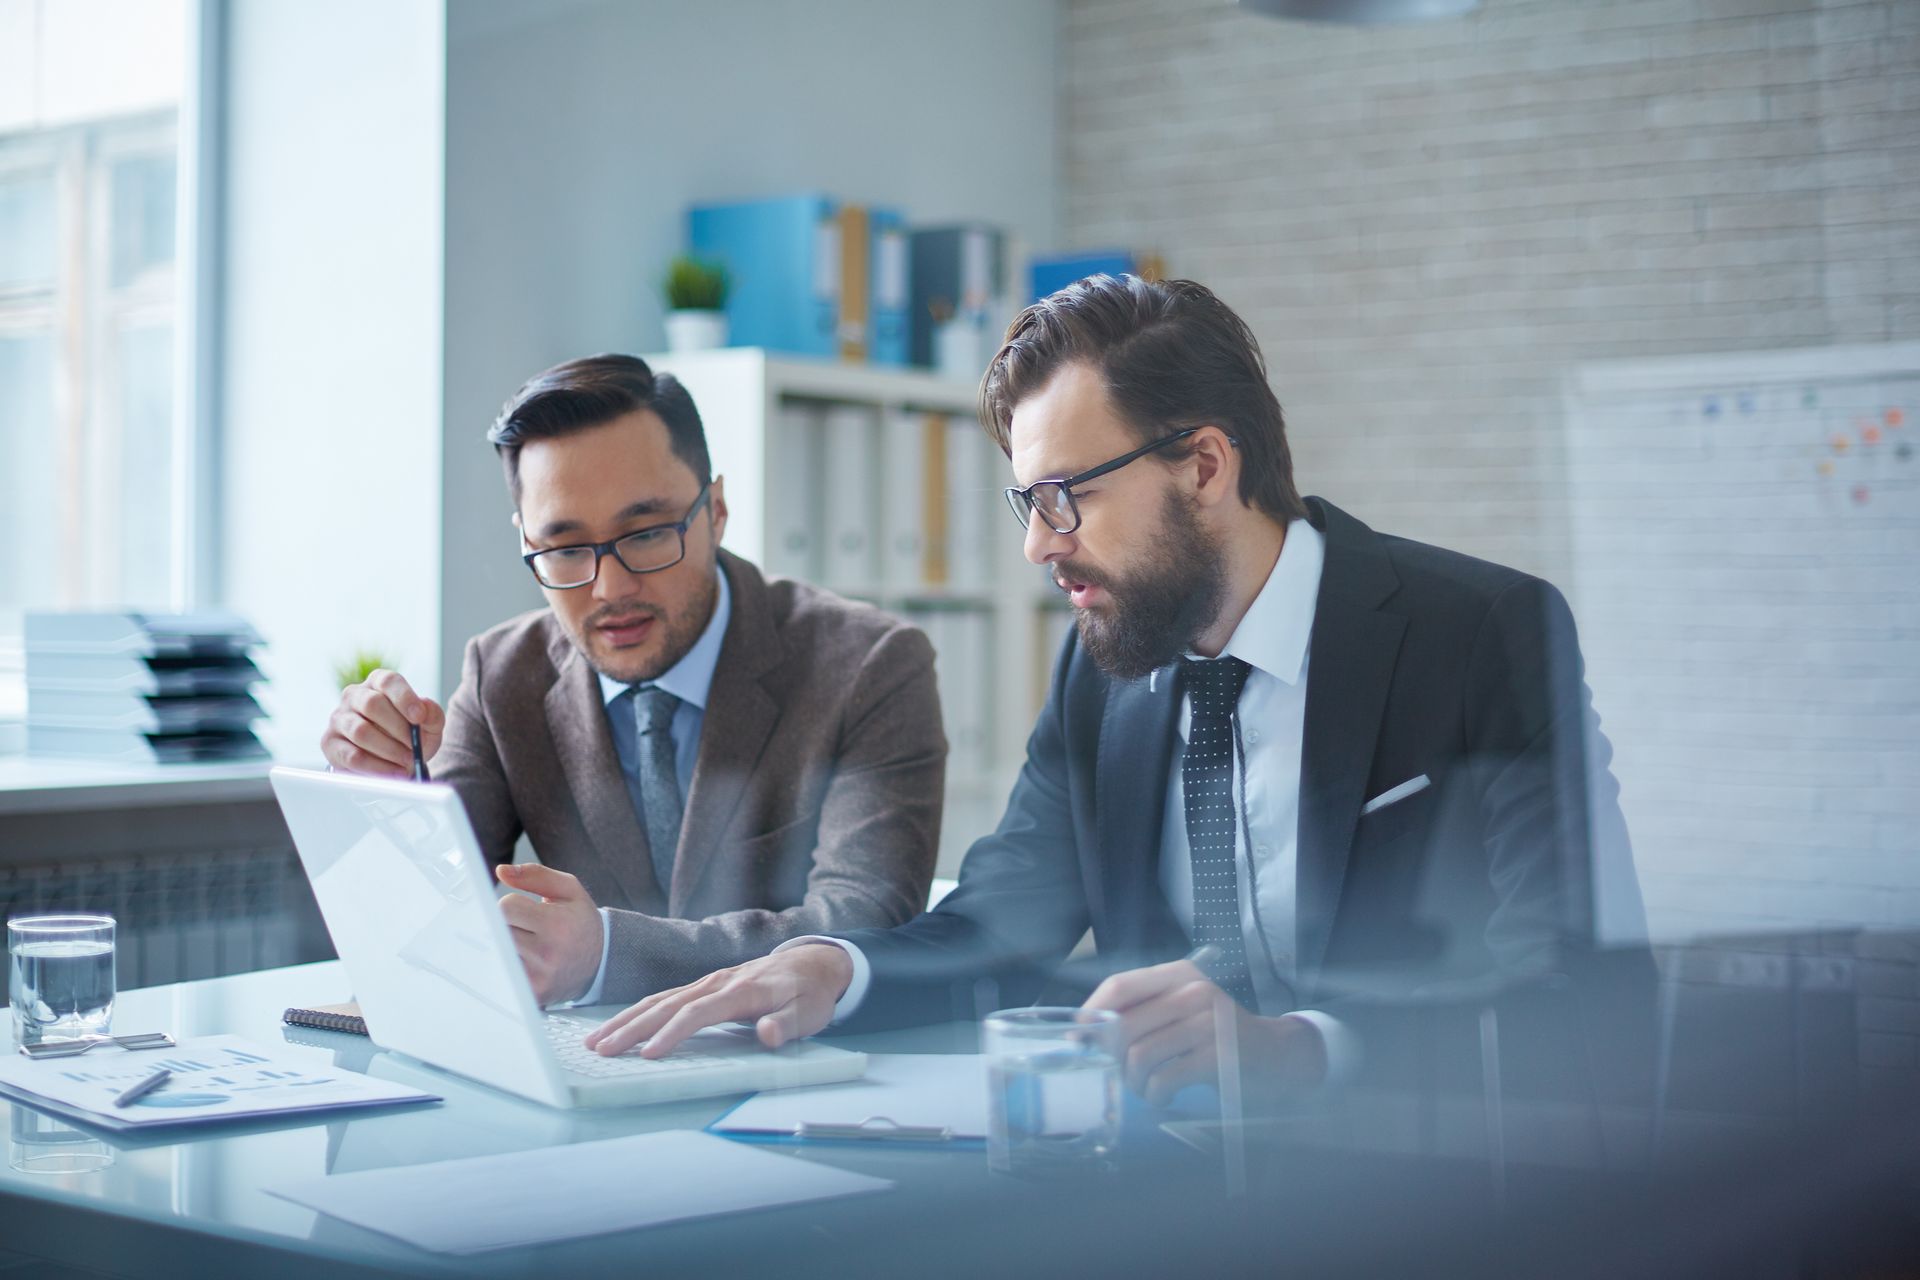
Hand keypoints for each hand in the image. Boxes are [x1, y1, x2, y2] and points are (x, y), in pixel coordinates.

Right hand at [321, 668, 445, 776]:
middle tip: (415, 747)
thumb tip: (425, 707)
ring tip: (407, 761)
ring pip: (360, 731)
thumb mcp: (429, 726)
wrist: (389, 760)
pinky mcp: (330, 742)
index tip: (419, 717)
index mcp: (379, 683)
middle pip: (372, 704)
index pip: (388, 681)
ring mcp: (339, 718)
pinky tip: (395, 772)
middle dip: (398, 729)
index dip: (404, 697)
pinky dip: (378, 767)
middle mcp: (355, 695)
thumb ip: (433, 714)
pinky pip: (352, 755)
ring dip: (389, 750)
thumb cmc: (409, 736)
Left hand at [497, 863, 603, 1005]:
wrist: (601, 961)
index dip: (512, 904)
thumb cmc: (580, 922)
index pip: (506, 907)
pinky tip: (522, 962)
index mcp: (557, 924)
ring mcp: (538, 978)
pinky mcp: (532, 995)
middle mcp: (547, 953)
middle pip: (496, 930)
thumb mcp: (568, 890)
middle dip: (504, 925)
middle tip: (523, 927)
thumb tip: (501, 871)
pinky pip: (503, 975)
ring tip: (523, 945)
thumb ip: (535, 875)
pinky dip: (506, 966)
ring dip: (503, 946)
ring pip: (496, 953)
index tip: (523, 909)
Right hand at [583, 943, 853, 1058]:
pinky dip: (637, 1012)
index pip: (698, 1013)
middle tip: (602, 1050)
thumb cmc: (809, 993)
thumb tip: (768, 1034)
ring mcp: (707, 983)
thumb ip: (789, 1024)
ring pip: (658, 1000)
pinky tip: (618, 1026)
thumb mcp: (810, 1013)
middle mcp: (717, 983)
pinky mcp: (702, 987)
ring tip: (596, 1041)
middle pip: (667, 1005)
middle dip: (632, 1028)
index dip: (673, 1033)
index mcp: (741, 991)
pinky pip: (663, 999)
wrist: (811, 963)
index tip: (649, 1055)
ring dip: (626, 1019)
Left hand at [1084, 959, 1327, 1107]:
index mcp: (1180, 975)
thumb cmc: (1219, 1037)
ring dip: (1134, 1082)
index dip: (1092, 1013)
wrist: (1277, 1056)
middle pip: (1124, 1025)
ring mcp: (1208, 1024)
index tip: (1080, 1037)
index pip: (1119, 985)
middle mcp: (1194, 992)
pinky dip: (1155, 1094)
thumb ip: (1146, 1011)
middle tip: (1120, 1073)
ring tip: (1146, 1089)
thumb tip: (1088, 1030)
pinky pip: (1163, 1079)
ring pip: (1139, 1055)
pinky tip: (1163, 1096)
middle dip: (1112, 1058)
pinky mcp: (1217, 1057)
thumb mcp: (1185, 1010)